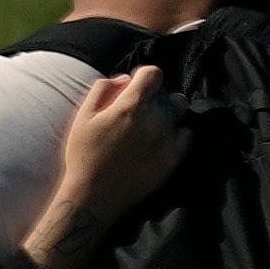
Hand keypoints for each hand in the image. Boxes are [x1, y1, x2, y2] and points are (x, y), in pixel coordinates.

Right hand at [42, 62, 186, 243]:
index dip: (143, 77)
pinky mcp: (174, 157)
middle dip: (153, 96)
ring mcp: (167, 138)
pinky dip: (177, 133)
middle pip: (167, 92)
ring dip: (168, 112)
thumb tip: (125, 79)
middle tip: (137, 112)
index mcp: (132, 105)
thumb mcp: (82, 116)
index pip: (153, 73)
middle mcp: (155, 118)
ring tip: (151, 125)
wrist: (94, 195)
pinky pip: (186, 134)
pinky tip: (160, 141)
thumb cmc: (84, 154)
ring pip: (180, 110)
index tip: (134, 88)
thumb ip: (103, 89)